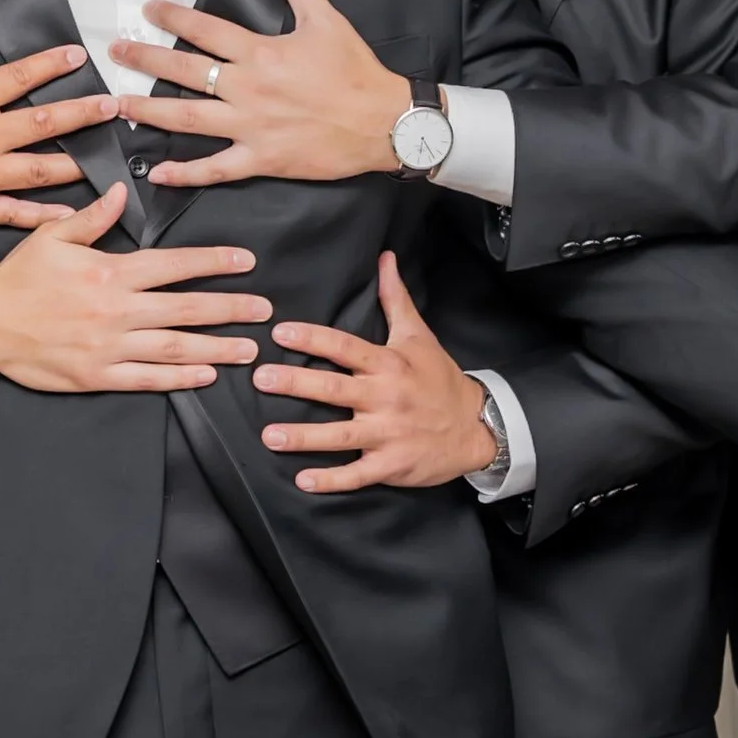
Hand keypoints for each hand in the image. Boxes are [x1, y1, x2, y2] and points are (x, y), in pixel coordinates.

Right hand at [0, 0, 120, 228]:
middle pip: (43, 124)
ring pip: (40, 170)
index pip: (18, 77)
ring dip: (77, 162)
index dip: (51, 64)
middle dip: (83, 114)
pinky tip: (73, 214)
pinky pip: (16, 213)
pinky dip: (46, 215)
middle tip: (113, 107)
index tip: (78, 55)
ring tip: (107, 155)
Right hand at [0, 184, 271, 390]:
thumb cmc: (18, 278)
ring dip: (216, 347)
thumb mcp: (52, 237)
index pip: (173, 265)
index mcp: (109, 272)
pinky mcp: (96, 376)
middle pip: (185, 308)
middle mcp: (116, 310)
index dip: (213, 262)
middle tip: (263, 311)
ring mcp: (108, 346)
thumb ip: (93, 218)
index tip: (244, 262)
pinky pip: (147, 378)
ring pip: (174, 347)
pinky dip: (179, 378)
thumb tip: (122, 191)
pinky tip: (206, 375)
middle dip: (229, 308)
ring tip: (248, 348)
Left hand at [111, 0, 406, 187]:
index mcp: (261, 53)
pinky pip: (215, 168)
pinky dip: (185, 173)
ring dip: (150, 110)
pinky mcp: (261, 160)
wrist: (384, 122)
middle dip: (145, 59)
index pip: (205, 31)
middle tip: (116, 51)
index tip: (147, 10)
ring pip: (189, 119)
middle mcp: (248, 89)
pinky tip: (157, 172)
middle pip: (185, 72)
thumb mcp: (327, 20)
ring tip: (118, 104)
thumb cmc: (356, 72)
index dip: (172, 18)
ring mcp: (251, 127)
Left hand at [255, 252, 498, 491]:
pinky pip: (358, 474)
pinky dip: (331, 480)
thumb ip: (395, 299)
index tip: (280, 332)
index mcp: (388, 364)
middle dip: (297, 383)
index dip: (313, 338)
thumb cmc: (439, 379)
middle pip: (335, 389)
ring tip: (269, 436)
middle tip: (261, 378)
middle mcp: (386, 397)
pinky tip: (303, 480)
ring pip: (341, 436)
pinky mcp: (391, 465)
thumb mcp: (418, 336)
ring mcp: (388, 434)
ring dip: (304, 437)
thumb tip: (385, 258)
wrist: (475, 427)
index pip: (345, 347)